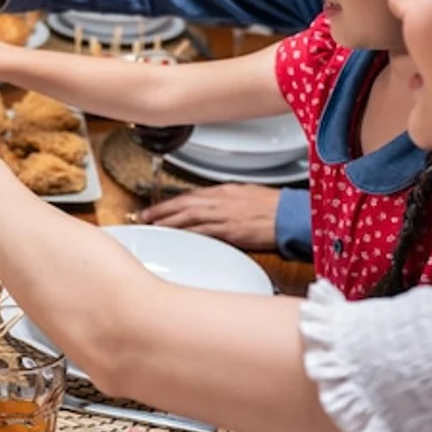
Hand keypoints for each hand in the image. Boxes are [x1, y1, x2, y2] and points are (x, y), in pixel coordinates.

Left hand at [136, 184, 279, 251]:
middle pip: (182, 206)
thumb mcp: (243, 193)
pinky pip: (203, 233)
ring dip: (168, 224)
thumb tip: (209, 205)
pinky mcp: (229, 232)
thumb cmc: (271, 205)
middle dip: (160, 211)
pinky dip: (187, 236)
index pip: (187, 196)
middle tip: (143, 217)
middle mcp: (218, 202)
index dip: (167, 202)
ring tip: (153, 228)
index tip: (154, 207)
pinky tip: (176, 240)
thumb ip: (223, 200)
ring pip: (187, 219)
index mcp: (222, 191)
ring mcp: (222, 217)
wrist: (288, 215)